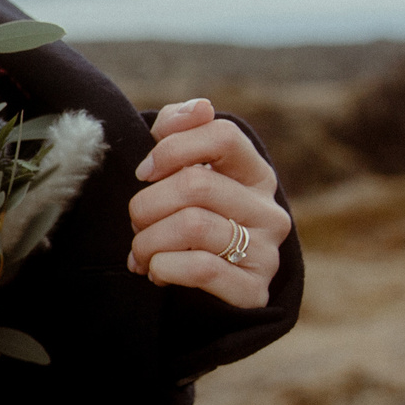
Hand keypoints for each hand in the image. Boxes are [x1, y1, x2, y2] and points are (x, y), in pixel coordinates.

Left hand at [127, 97, 288, 309]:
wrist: (201, 296)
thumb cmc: (185, 223)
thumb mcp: (181, 175)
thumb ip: (181, 133)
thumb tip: (199, 107)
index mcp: (254, 173)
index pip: (222, 134)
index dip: (172, 148)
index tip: (144, 172)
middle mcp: (269, 210)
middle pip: (196, 184)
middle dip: (147, 204)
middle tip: (135, 223)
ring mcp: (266, 252)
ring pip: (192, 225)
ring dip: (148, 241)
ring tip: (141, 252)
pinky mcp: (254, 291)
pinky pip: (200, 268)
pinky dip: (164, 268)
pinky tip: (157, 271)